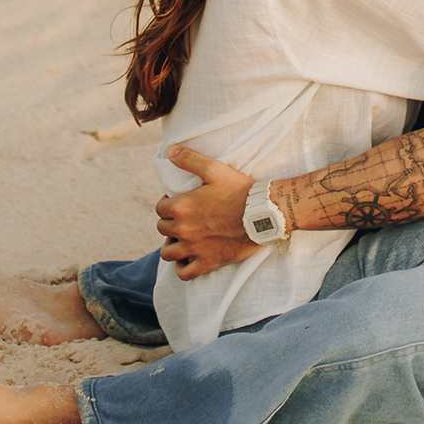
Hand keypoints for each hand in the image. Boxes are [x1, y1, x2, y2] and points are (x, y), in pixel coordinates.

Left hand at [154, 144, 257, 276]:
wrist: (263, 213)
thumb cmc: (239, 189)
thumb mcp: (214, 169)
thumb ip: (189, 159)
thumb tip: (170, 151)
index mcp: (181, 206)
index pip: (160, 208)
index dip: (167, 203)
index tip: (179, 201)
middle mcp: (183, 230)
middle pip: (162, 229)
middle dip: (169, 222)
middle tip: (184, 217)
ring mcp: (194, 249)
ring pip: (167, 252)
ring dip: (171, 244)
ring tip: (182, 238)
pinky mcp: (207, 263)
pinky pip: (184, 273)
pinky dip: (181, 267)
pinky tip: (187, 258)